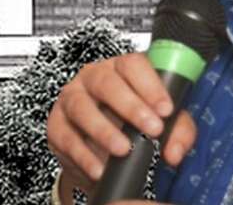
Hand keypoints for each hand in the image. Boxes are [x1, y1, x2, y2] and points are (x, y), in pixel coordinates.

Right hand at [47, 53, 197, 196]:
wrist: (103, 155)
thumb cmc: (133, 128)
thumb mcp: (161, 125)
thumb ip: (176, 132)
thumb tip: (175, 151)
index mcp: (121, 69)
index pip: (133, 65)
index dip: (150, 86)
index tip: (166, 110)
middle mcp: (93, 78)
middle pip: (106, 82)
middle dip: (130, 106)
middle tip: (151, 129)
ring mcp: (71, 99)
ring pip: (81, 107)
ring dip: (103, 130)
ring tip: (123, 150)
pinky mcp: (56, 125)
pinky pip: (66, 137)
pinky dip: (83, 154)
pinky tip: (99, 167)